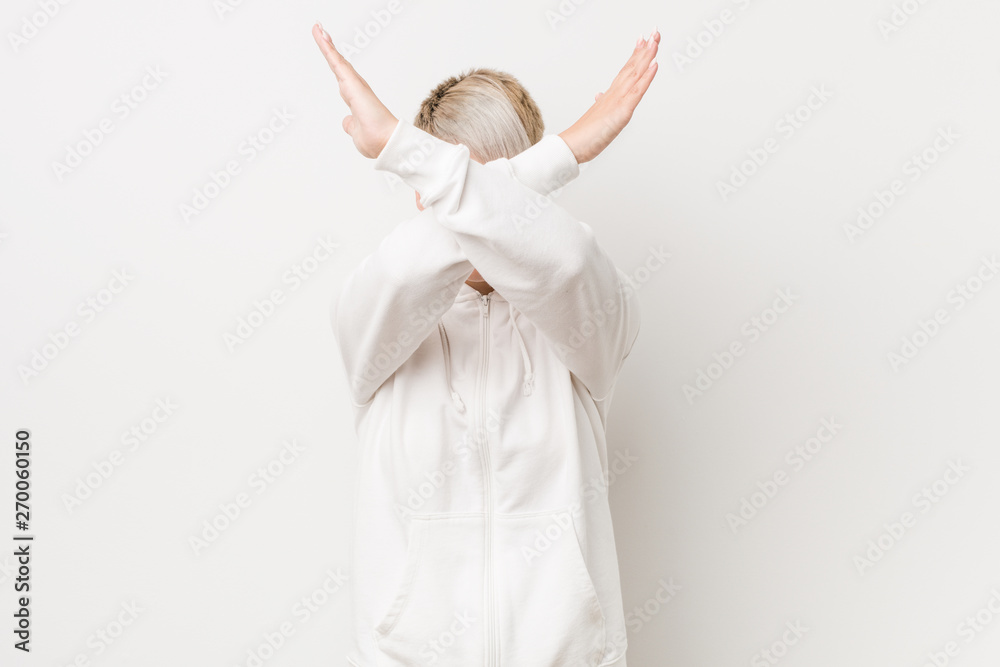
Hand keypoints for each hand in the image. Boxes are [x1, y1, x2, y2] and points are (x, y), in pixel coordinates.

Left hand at [312, 23, 398, 158]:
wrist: (386, 144)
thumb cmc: (376, 141)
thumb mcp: (357, 132)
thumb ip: (351, 124)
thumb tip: (347, 121)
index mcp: (355, 99)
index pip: (341, 77)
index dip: (334, 62)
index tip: (327, 48)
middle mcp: (356, 88)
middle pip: (338, 64)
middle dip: (329, 47)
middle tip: (320, 30)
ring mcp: (354, 85)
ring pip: (336, 60)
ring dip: (326, 44)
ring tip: (317, 28)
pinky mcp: (352, 83)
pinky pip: (336, 63)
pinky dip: (328, 49)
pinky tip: (322, 36)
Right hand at [559, 29, 659, 163]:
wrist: (572, 145)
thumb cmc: (583, 135)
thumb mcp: (596, 117)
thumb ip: (600, 105)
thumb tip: (600, 95)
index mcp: (610, 95)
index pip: (626, 71)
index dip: (636, 55)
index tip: (643, 40)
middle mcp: (615, 93)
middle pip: (632, 67)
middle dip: (645, 49)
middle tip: (654, 31)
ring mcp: (618, 101)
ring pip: (636, 74)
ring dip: (647, 56)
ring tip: (655, 39)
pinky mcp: (622, 111)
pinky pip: (637, 92)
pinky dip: (647, 77)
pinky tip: (654, 64)